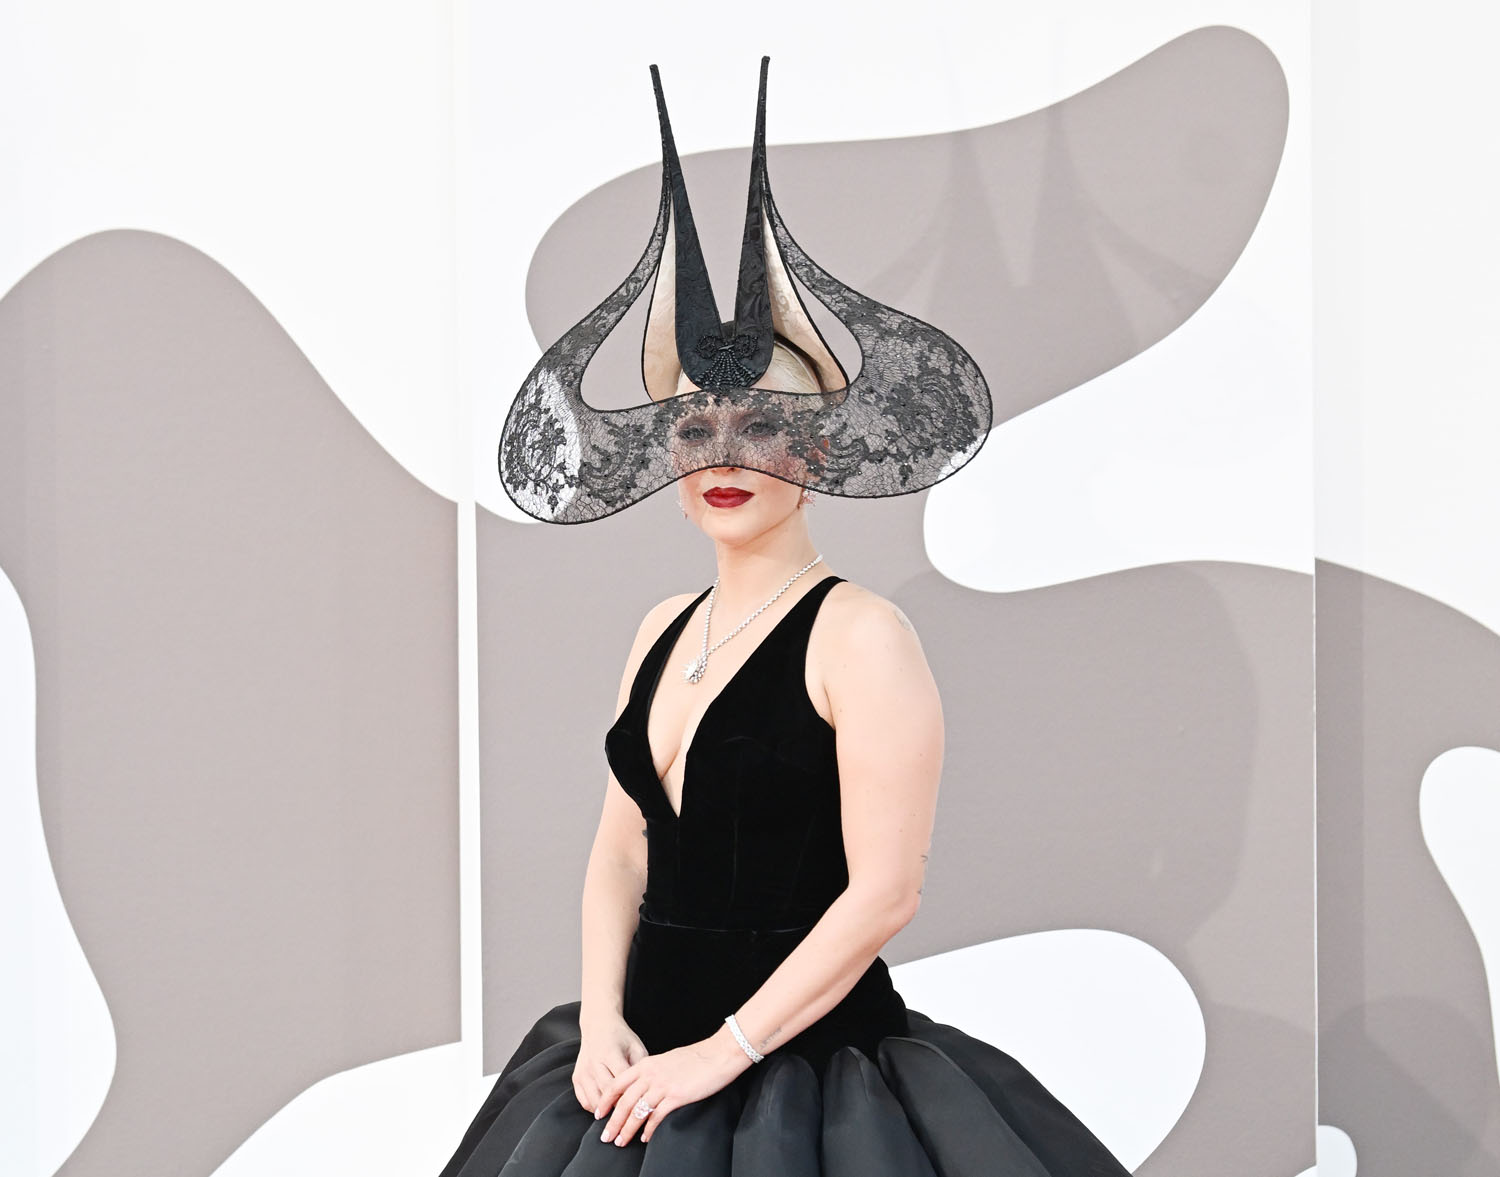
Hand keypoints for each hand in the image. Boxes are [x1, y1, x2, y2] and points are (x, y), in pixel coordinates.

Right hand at [572, 1013, 648, 1113]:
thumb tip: (647, 1090)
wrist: (598, 1027)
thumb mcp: (636, 1047)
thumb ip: (641, 1067)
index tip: (642, 1105)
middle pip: (607, 1093)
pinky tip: (607, 1109)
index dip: (632, 1095)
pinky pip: (585, 1102)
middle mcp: (594, 1063)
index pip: (621, 1080)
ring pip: (595, 1101)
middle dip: (621, 1107)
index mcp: (610, 1053)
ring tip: (620, 1116)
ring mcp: (583, 1071)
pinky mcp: (576, 1078)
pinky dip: (596, 1109)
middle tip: (633, 1117)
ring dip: (608, 1112)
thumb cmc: (622, 1039)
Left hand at [594, 1027, 749, 1145]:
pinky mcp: (676, 1096)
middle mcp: (651, 1074)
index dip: (606, 1101)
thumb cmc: (696, 1058)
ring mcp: (663, 1085)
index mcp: (646, 1064)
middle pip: (623, 1101)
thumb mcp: (667, 1060)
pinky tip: (645, 1138)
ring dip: (626, 1129)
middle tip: (605, 1136)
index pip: (617, 1084)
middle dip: (612, 1121)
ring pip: (637, 1111)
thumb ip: (652, 1071)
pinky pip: (657, 1116)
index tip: (598, 1114)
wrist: (719, 1053)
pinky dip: (649, 1129)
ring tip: (621, 1141)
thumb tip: (643, 1086)